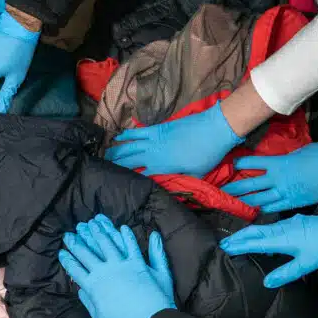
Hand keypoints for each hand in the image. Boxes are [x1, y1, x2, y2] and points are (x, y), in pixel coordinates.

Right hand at [59, 215, 175, 317]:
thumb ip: (89, 302)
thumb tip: (81, 289)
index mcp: (93, 286)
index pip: (76, 269)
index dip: (68, 259)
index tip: (61, 251)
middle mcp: (105, 271)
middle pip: (87, 253)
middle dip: (77, 242)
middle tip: (69, 233)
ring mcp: (123, 265)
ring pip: (107, 244)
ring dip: (99, 232)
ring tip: (92, 223)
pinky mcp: (140, 264)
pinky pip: (132, 246)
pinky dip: (127, 236)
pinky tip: (121, 227)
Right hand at [105, 102, 243, 176]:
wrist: (214, 129)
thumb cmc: (207, 155)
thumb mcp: (195, 175)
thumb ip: (180, 181)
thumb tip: (170, 189)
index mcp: (161, 168)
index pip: (140, 176)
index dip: (128, 180)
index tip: (117, 184)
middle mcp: (152, 154)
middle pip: (129, 161)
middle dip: (116, 166)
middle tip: (104, 169)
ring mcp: (153, 140)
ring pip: (129, 146)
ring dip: (116, 151)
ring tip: (105, 155)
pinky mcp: (157, 128)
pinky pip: (137, 131)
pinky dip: (127, 134)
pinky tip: (118, 137)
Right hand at [219, 212, 317, 287]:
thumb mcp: (305, 265)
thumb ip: (285, 273)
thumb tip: (266, 283)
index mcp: (280, 239)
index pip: (254, 243)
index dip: (239, 245)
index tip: (225, 247)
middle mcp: (279, 230)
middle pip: (253, 232)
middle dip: (238, 237)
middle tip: (225, 242)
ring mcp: (286, 224)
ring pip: (261, 228)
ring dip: (247, 233)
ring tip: (237, 239)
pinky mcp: (292, 222)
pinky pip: (270, 226)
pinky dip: (259, 231)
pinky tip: (261, 236)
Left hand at [221, 143, 317, 212]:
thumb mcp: (300, 150)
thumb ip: (285, 158)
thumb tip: (277, 162)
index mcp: (279, 163)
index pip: (252, 163)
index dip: (240, 164)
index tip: (232, 165)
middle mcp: (279, 180)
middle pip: (251, 185)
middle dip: (234, 188)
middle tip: (221, 192)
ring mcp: (287, 193)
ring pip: (260, 200)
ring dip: (245, 202)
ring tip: (233, 204)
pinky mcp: (296, 203)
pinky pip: (275, 208)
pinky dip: (264, 210)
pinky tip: (256, 212)